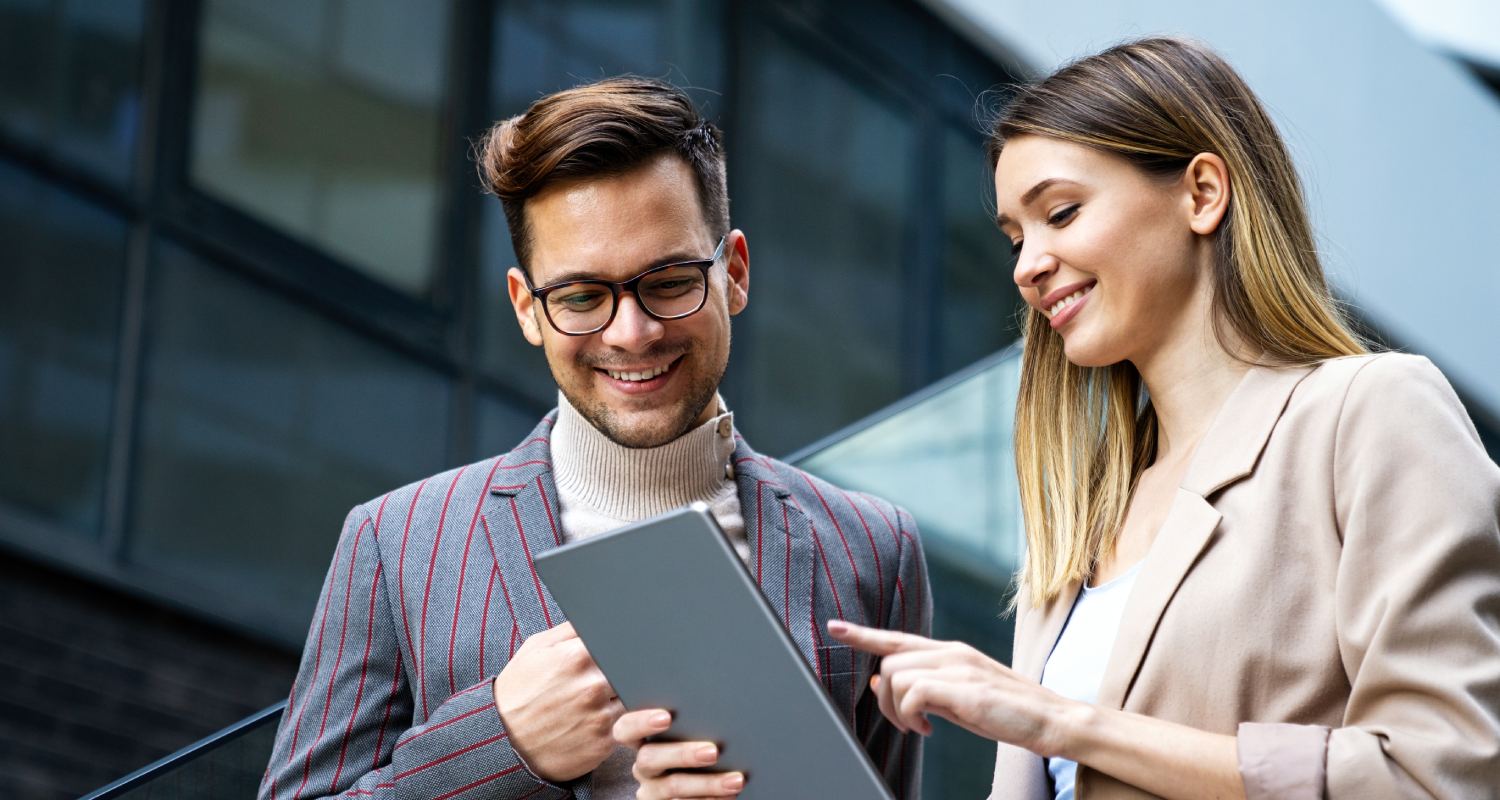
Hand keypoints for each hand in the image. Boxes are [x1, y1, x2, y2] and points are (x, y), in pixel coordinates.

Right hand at [493, 622, 623, 781]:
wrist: (503, 740)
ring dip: (621, 699)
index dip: (621, 648)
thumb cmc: (519, 690)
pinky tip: (595, 720)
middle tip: (607, 677)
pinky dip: (619, 723)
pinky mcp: (603, 743)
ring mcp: (599, 717)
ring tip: (596, 701)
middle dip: (623, 673)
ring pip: (631, 699)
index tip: (617, 652)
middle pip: (632, 671)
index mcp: (576, 656)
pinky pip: (627, 727)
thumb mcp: (536, 649)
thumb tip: (601, 618)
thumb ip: (571, 630)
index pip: (621, 642)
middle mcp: (592, 686)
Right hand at [613, 708, 744, 798]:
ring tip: (735, 780)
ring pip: (672, 786)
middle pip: (650, 758)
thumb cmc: (699, 750)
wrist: (699, 789)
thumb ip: (691, 725)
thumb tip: (717, 712)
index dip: (641, 722)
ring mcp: (652, 791)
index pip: (626, 729)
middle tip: (713, 752)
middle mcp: (644, 767)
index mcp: (643, 741)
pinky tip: (728, 796)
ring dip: (707, 783)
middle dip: (683, 754)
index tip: (666, 716)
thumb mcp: (689, 736)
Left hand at [827, 620, 1077, 757]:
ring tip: (921, 728)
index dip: (863, 635)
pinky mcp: (965, 688)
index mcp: (951, 652)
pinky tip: (929, 730)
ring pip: (895, 677)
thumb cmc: (1006, 712)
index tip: (835, 628)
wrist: (1051, 720)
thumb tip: (879, 686)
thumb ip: (922, 688)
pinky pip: (913, 694)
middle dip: (885, 699)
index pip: (898, 639)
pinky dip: (911, 716)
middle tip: (907, 724)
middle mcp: (952, 653)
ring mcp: (959, 667)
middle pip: (889, 662)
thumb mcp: (957, 697)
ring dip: (897, 710)